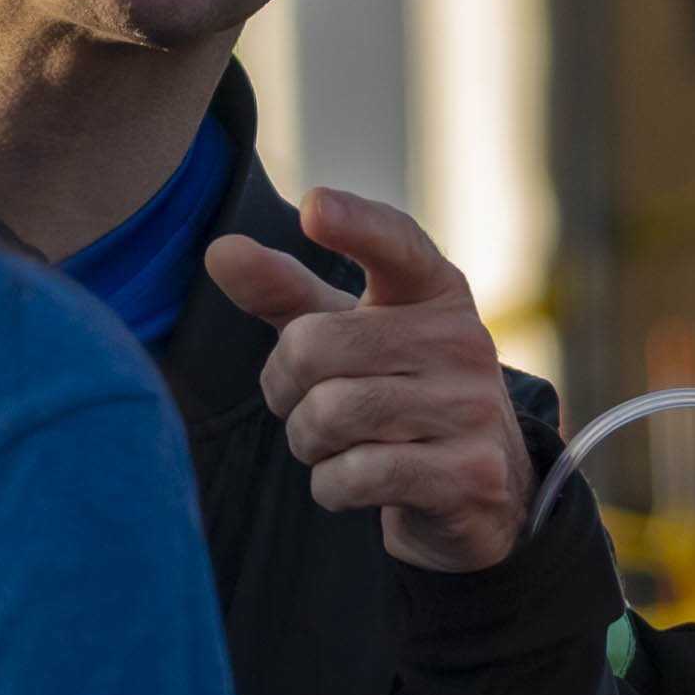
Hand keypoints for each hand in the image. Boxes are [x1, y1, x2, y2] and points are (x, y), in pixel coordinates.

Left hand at [204, 189, 533, 573]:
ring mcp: (474, 408)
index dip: (354, 224)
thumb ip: (282, 291)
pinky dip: (332, 484)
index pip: (394, 243)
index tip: (313, 207)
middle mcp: (464, 339)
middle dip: (284, 385)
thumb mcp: (341, 332)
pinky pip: (357, 475)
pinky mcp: (472, 474)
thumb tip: (220, 250)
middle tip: (302, 401)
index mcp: (433, 289)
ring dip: (307, 439)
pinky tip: (356, 480)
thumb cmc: (389, 386)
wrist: (474, 486)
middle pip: (314, 346)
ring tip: (333, 441)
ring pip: (330, 415)